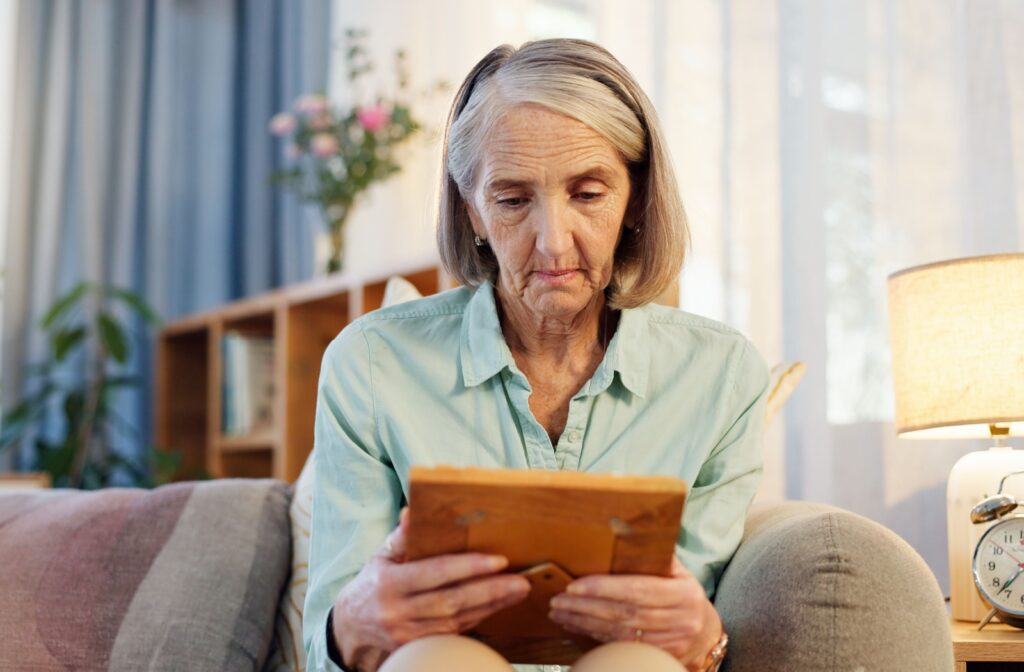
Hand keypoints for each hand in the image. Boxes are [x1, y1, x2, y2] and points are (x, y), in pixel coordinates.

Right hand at [331, 508, 530, 671]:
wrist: (350, 626)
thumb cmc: (372, 583)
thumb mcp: (382, 556)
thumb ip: (402, 536)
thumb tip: (413, 510)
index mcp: (390, 584)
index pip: (435, 573)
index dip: (468, 567)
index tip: (498, 560)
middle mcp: (398, 612)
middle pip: (452, 602)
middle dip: (490, 591)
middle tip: (519, 580)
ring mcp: (408, 634)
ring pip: (457, 621)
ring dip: (491, 606)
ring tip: (517, 591)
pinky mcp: (418, 647)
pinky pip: (454, 633)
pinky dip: (479, 619)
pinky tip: (498, 606)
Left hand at [548, 556, 721, 670]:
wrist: (705, 634)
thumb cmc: (684, 595)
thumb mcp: (679, 572)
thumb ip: (655, 556)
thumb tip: (625, 530)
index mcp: (682, 593)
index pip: (636, 590)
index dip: (603, 588)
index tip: (575, 586)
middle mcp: (679, 620)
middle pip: (623, 614)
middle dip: (585, 607)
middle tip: (558, 600)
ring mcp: (670, 642)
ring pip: (618, 633)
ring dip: (584, 623)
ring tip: (560, 613)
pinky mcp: (659, 657)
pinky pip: (620, 646)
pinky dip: (594, 636)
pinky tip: (576, 626)